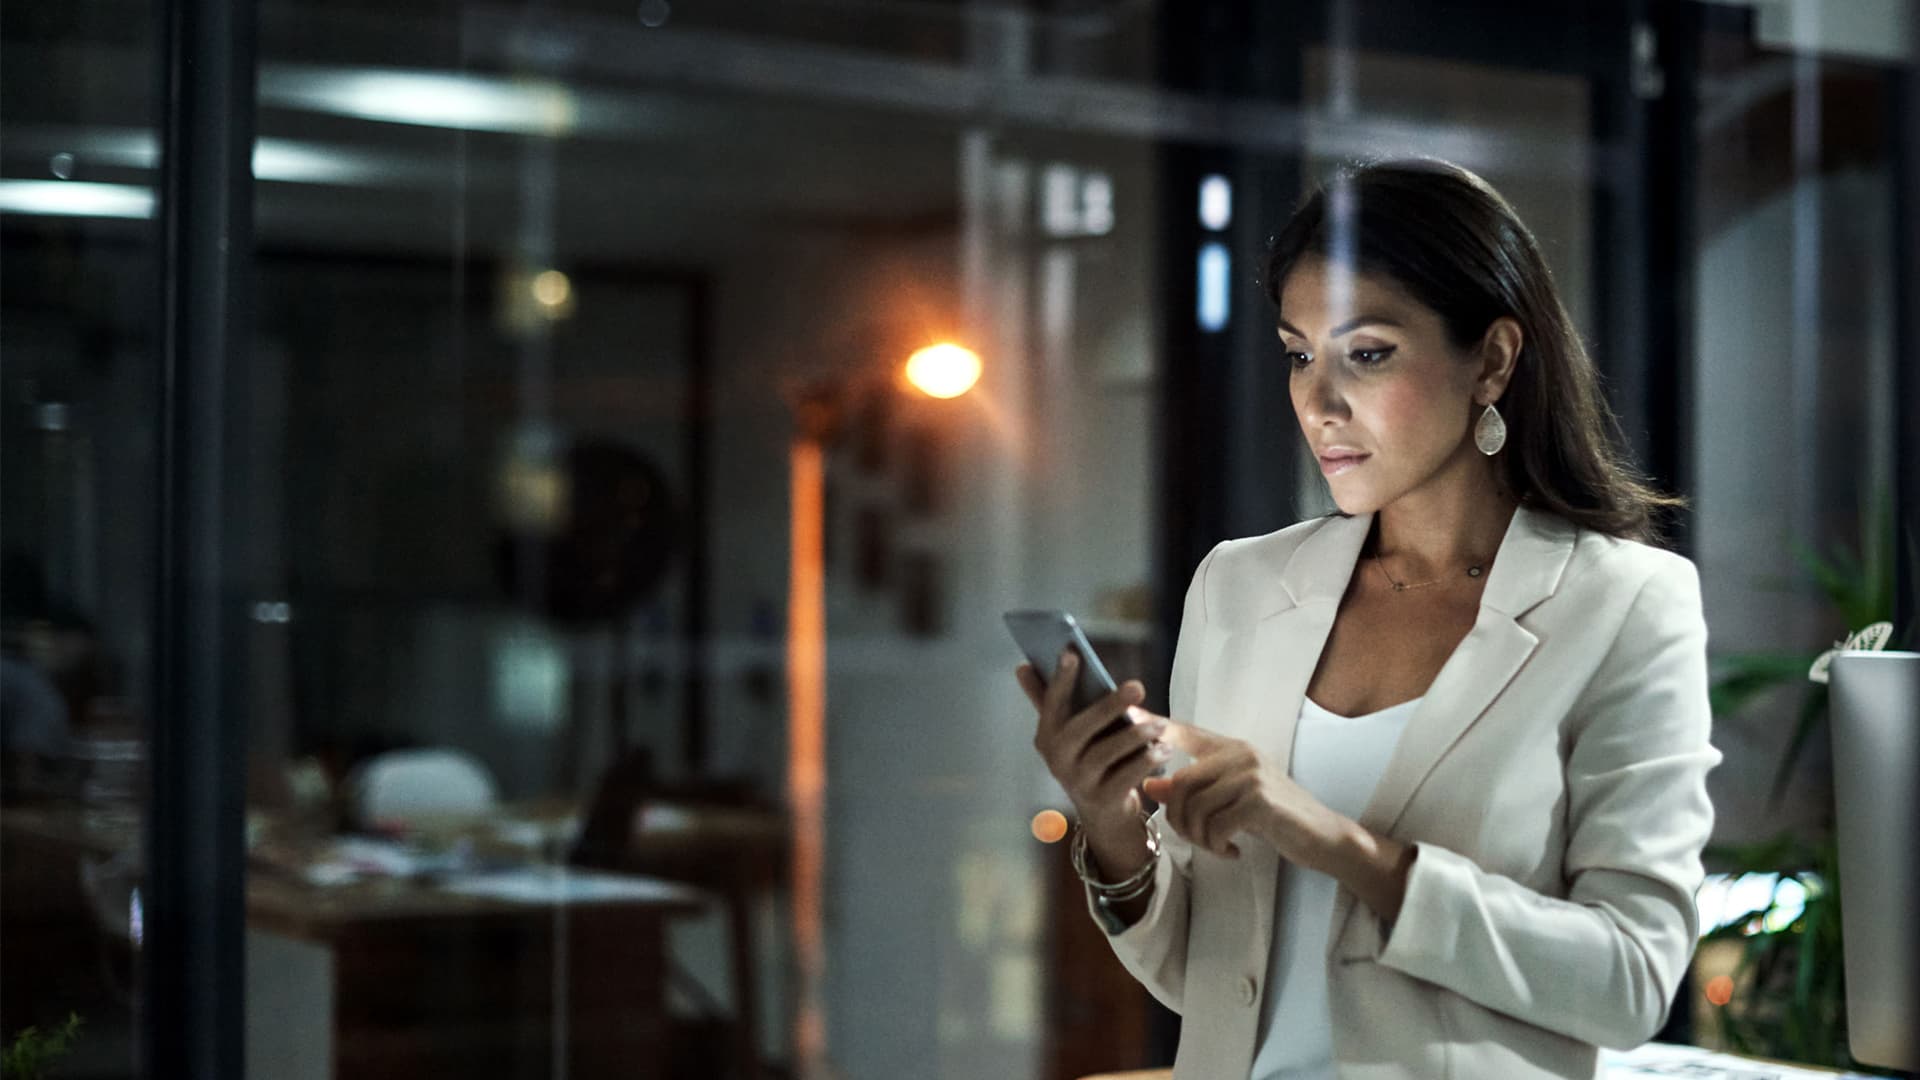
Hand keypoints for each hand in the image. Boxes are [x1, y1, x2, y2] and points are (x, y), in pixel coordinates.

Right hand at [1018, 650, 1171, 823]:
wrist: (1103, 814)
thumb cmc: (1088, 760)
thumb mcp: (1069, 732)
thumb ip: (1050, 700)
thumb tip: (1023, 666)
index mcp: (1047, 736)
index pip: (1051, 703)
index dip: (1060, 679)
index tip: (1071, 653)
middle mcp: (1056, 759)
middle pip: (1081, 728)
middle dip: (1109, 705)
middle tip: (1138, 686)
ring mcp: (1077, 782)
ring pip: (1105, 753)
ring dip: (1136, 735)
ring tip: (1161, 724)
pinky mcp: (1101, 800)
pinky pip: (1126, 776)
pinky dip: (1146, 761)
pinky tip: (1164, 748)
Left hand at [1140, 721, 1349, 867]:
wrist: (1321, 836)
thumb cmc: (1273, 817)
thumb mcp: (1229, 801)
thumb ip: (1192, 791)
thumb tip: (1148, 786)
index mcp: (1230, 748)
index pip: (1185, 731)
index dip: (1155, 726)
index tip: (1128, 718)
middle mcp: (1239, 753)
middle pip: (1179, 783)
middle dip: (1178, 820)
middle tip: (1196, 840)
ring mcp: (1250, 774)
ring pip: (1194, 807)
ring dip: (1198, 838)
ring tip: (1216, 847)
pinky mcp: (1259, 800)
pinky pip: (1215, 826)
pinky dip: (1217, 846)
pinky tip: (1232, 852)